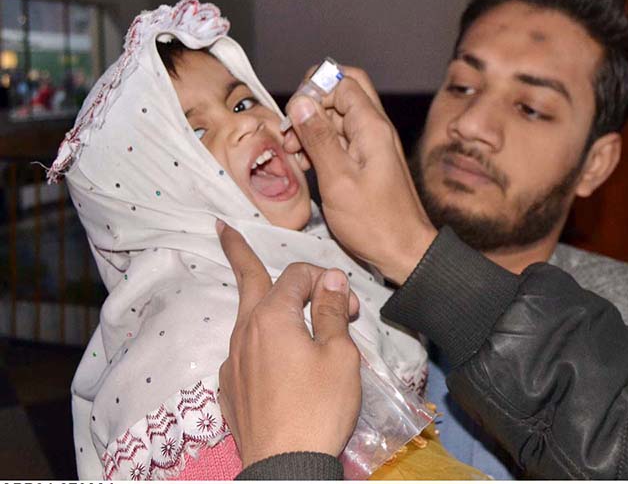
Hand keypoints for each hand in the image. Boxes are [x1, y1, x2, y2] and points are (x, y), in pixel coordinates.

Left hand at [217, 222, 361, 466]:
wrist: (286, 467)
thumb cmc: (319, 408)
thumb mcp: (340, 356)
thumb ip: (332, 312)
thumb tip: (330, 279)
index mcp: (272, 317)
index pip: (298, 275)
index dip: (326, 280)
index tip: (348, 303)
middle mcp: (244, 331)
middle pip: (246, 279)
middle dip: (236, 250)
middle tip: (219, 227)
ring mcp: (232, 360)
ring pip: (248, 317)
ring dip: (266, 302)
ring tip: (277, 300)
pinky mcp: (229, 387)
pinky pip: (245, 350)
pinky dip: (261, 340)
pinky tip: (277, 357)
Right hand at [284, 67, 437, 282]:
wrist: (405, 252)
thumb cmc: (376, 223)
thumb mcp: (338, 180)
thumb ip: (319, 139)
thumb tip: (301, 102)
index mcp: (372, 128)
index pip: (342, 81)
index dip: (314, 90)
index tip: (294, 116)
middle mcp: (375, 130)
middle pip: (343, 92)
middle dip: (312, 103)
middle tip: (293, 127)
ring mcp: (372, 145)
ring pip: (338, 116)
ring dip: (313, 126)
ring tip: (295, 151)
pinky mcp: (366, 162)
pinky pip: (341, 139)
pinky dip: (321, 144)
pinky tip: (307, 163)